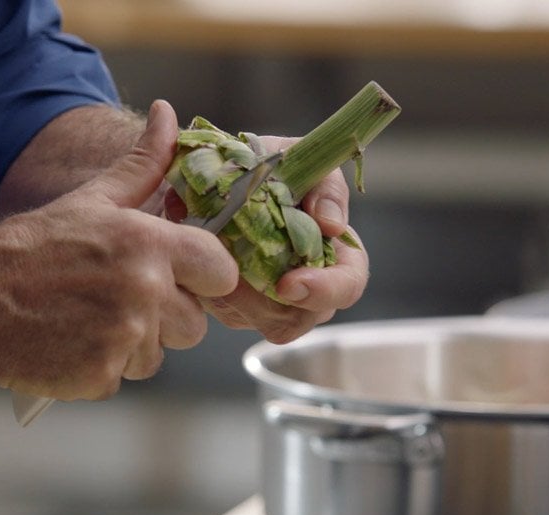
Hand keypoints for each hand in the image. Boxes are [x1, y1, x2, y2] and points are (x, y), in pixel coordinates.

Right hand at [0, 100, 238, 399]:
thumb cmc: (33, 247)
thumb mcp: (92, 199)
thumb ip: (143, 164)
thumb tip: (168, 115)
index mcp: (148, 243)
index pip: (221, 270)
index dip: (206, 276)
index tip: (184, 277)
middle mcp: (143, 291)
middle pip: (196, 324)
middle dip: (168, 317)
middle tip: (121, 299)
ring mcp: (123, 338)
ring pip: (159, 355)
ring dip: (134, 344)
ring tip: (91, 319)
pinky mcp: (100, 376)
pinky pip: (124, 377)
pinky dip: (102, 366)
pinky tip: (74, 342)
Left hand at [168, 136, 368, 343]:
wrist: (206, 171)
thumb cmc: (263, 165)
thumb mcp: (299, 161)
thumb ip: (325, 186)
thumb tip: (332, 226)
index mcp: (332, 251)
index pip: (347, 286)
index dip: (325, 291)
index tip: (288, 285)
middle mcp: (303, 284)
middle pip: (301, 317)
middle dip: (268, 302)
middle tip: (237, 276)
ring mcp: (267, 302)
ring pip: (259, 320)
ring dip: (235, 293)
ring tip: (214, 252)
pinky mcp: (233, 306)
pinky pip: (227, 312)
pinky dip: (212, 286)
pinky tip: (200, 256)